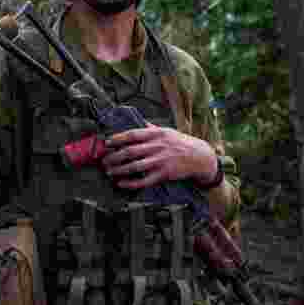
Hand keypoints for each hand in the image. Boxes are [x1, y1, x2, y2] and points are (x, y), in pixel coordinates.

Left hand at [102, 123, 216, 189]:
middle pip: (130, 151)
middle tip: (104, 161)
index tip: (107, 143)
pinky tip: (121, 183)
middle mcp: (157, 146)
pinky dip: (131, 183)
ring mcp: (161, 160)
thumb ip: (151, 128)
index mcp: (156, 134)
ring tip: (109, 172)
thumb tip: (137, 121)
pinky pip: (144, 180)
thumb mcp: (167, 131)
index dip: (118, 138)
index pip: (133, 134)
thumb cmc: (181, 143)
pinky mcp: (165, 174)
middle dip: (114, 156)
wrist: (200, 157)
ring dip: (119, 169)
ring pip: (135, 166)